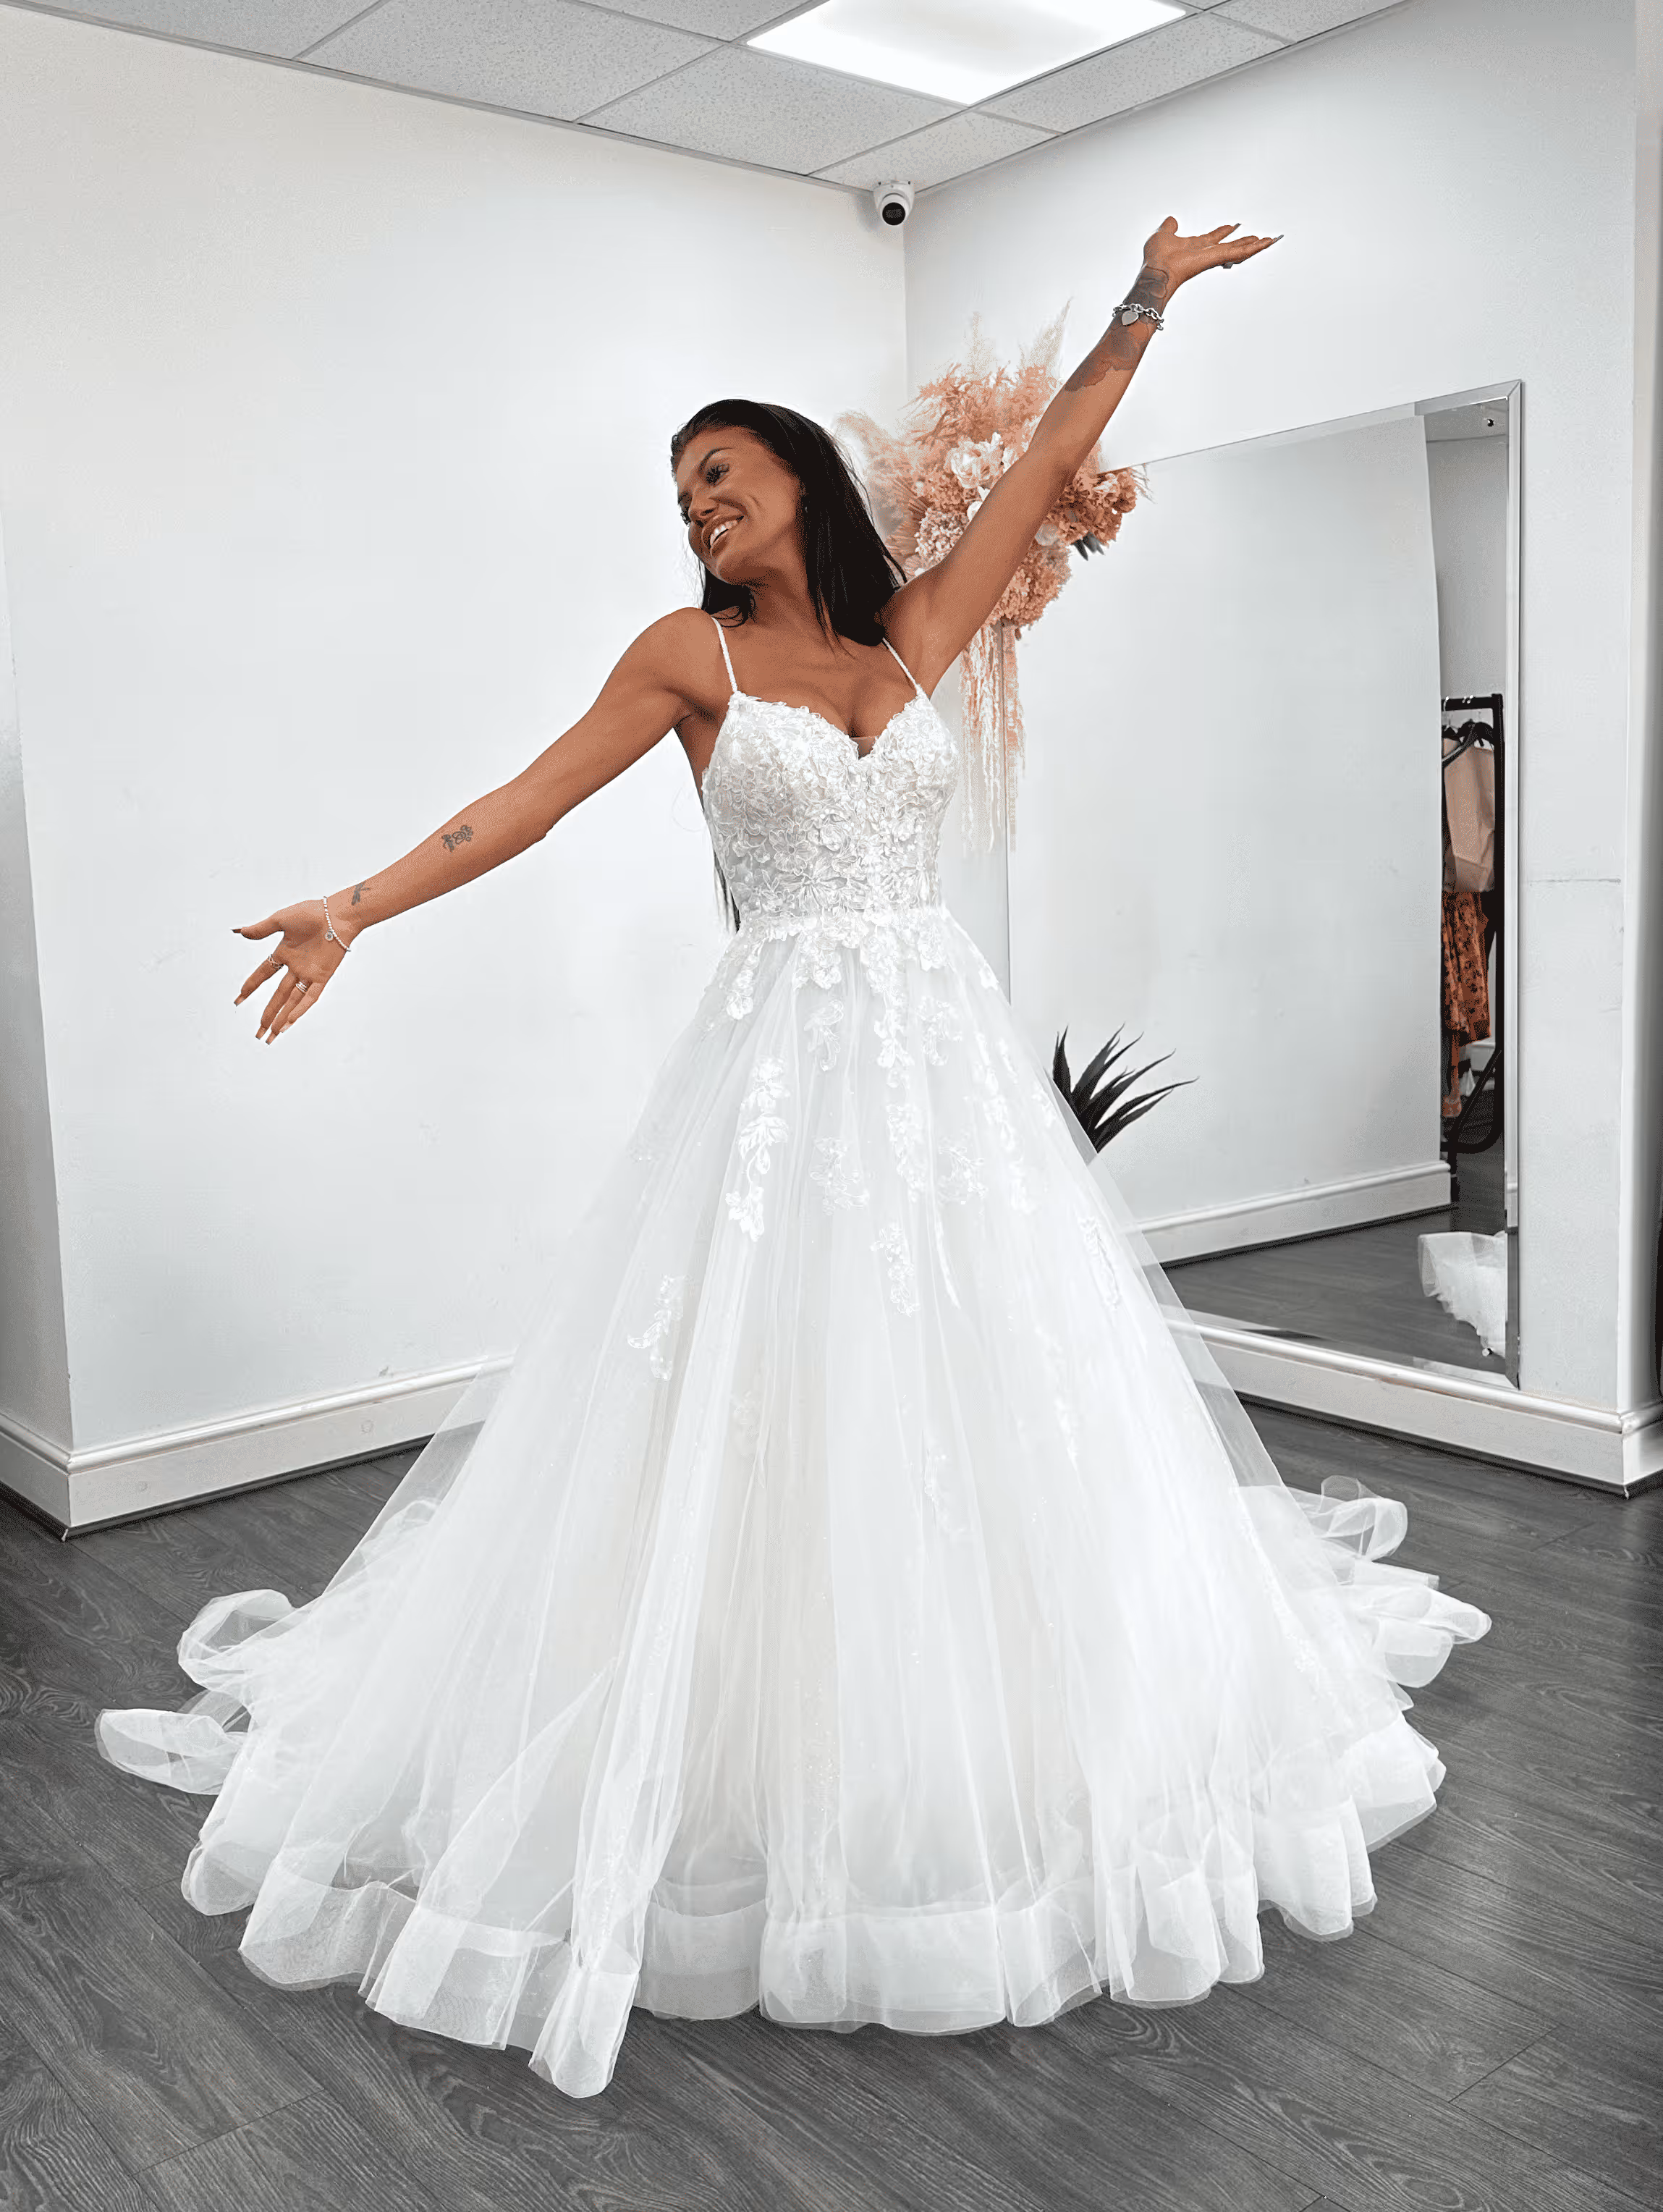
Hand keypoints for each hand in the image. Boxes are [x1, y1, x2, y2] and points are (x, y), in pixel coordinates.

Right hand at [233, 899, 350, 1041]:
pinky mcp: (322, 976)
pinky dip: (300, 1009)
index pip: (263, 974)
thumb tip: (240, 932)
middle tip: (258, 1032)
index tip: (239, 999)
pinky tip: (289, 1022)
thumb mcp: (280, 920)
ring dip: (282, 1018)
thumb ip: (261, 929)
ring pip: (292, 1001)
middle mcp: (295, 967)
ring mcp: (309, 973)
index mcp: (284, 953)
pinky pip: (310, 997)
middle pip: (278, 996)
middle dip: (268, 1015)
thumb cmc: (311, 913)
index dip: (250, 987)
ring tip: (272, 1035)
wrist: (336, 915)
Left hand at [1139, 216, 1278, 294]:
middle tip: (1259, 238)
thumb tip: (1172, 220)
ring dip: (1255, 246)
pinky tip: (1266, 243)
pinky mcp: (1216, 259)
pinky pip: (1239, 253)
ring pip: (1238, 250)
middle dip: (1245, 242)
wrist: (1156, 271)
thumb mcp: (1162, 234)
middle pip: (1230, 246)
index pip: (1213, 239)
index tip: (1234, 226)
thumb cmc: (1155, 259)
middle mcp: (1206, 253)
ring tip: (1270, 240)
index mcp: (1194, 247)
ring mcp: (1212, 257)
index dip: (1223, 232)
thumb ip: (1169, 227)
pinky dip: (1253, 248)